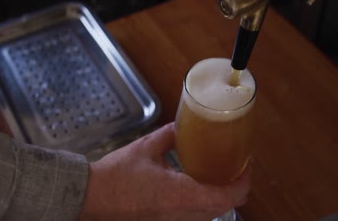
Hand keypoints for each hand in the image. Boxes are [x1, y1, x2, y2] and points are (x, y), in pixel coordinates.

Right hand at [78, 122, 250, 220]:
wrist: (90, 198)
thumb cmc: (116, 176)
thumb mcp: (145, 147)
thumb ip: (168, 135)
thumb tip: (181, 126)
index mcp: (182, 195)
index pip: (227, 196)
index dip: (243, 182)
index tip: (246, 166)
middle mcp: (182, 215)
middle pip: (223, 208)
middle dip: (234, 189)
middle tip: (235, 168)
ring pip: (209, 215)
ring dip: (219, 197)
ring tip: (217, 175)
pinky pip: (193, 217)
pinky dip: (202, 204)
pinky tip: (194, 187)